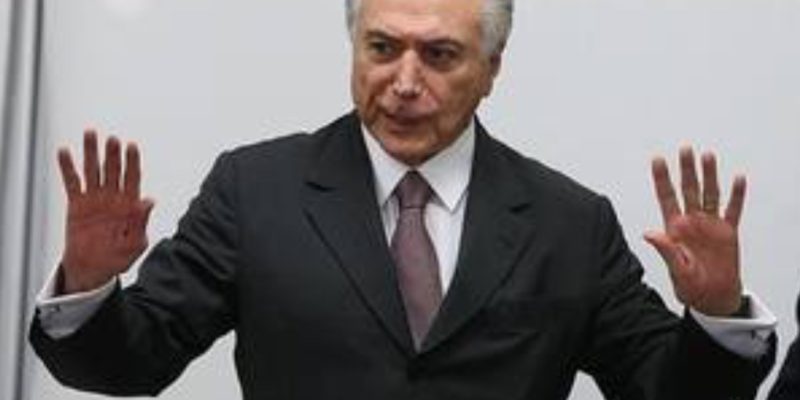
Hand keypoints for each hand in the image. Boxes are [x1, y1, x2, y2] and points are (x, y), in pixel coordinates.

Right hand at [58, 129, 153, 293]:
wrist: (93, 270)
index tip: (132, 146)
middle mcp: (112, 198)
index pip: (133, 178)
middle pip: (113, 170)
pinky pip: (72, 182)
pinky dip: (67, 167)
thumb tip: (150, 201)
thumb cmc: (118, 258)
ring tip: (90, 134)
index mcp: (130, 205)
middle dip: (113, 154)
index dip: (133, 162)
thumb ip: (142, 223)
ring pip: (93, 171)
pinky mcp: (77, 204)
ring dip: (92, 152)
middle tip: (112, 139)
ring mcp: (94, 199)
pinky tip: (65, 152)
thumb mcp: (135, 244)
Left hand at [645, 146, 744, 316]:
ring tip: (707, 156)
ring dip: (709, 175)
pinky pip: (733, 210)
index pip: (666, 197)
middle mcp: (691, 221)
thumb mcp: (676, 270)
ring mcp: (710, 225)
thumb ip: (665, 250)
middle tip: (685, 148)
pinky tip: (738, 179)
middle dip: (686, 169)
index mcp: (674, 228)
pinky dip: (737, 195)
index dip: (661, 178)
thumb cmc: (690, 286)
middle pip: (688, 189)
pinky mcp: (728, 232)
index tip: (657, 159)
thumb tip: (650, 233)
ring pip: (710, 194)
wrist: (713, 297)